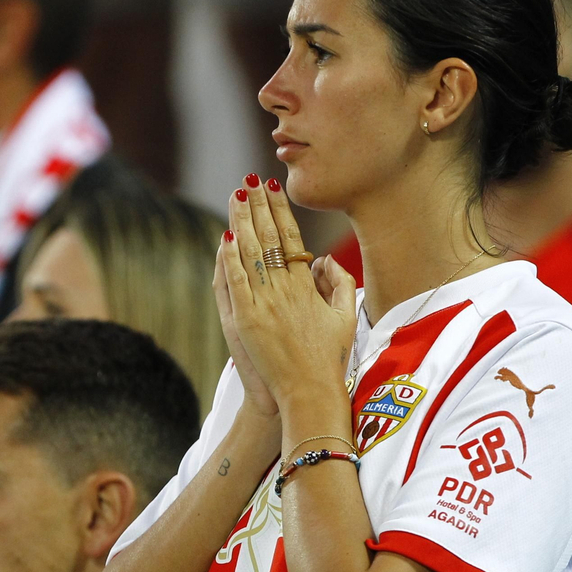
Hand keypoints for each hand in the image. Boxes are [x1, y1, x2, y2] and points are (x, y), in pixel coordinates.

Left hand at [219, 176, 356, 412]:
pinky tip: (226, 235)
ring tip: (236, 195)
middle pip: (269, 237)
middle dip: (259, 205)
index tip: (274, 187)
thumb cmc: (328, 358)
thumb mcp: (345, 317)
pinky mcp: (246, 320)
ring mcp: (265, 304)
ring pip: (251, 253)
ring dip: (242, 221)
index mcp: (307, 286)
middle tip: (250, 180)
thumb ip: (339, 283)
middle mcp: (286, 289)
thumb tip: (324, 258)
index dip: (281, 210)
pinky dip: (230, 258)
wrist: (309, 392)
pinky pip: (236, 281)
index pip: (292, 237)